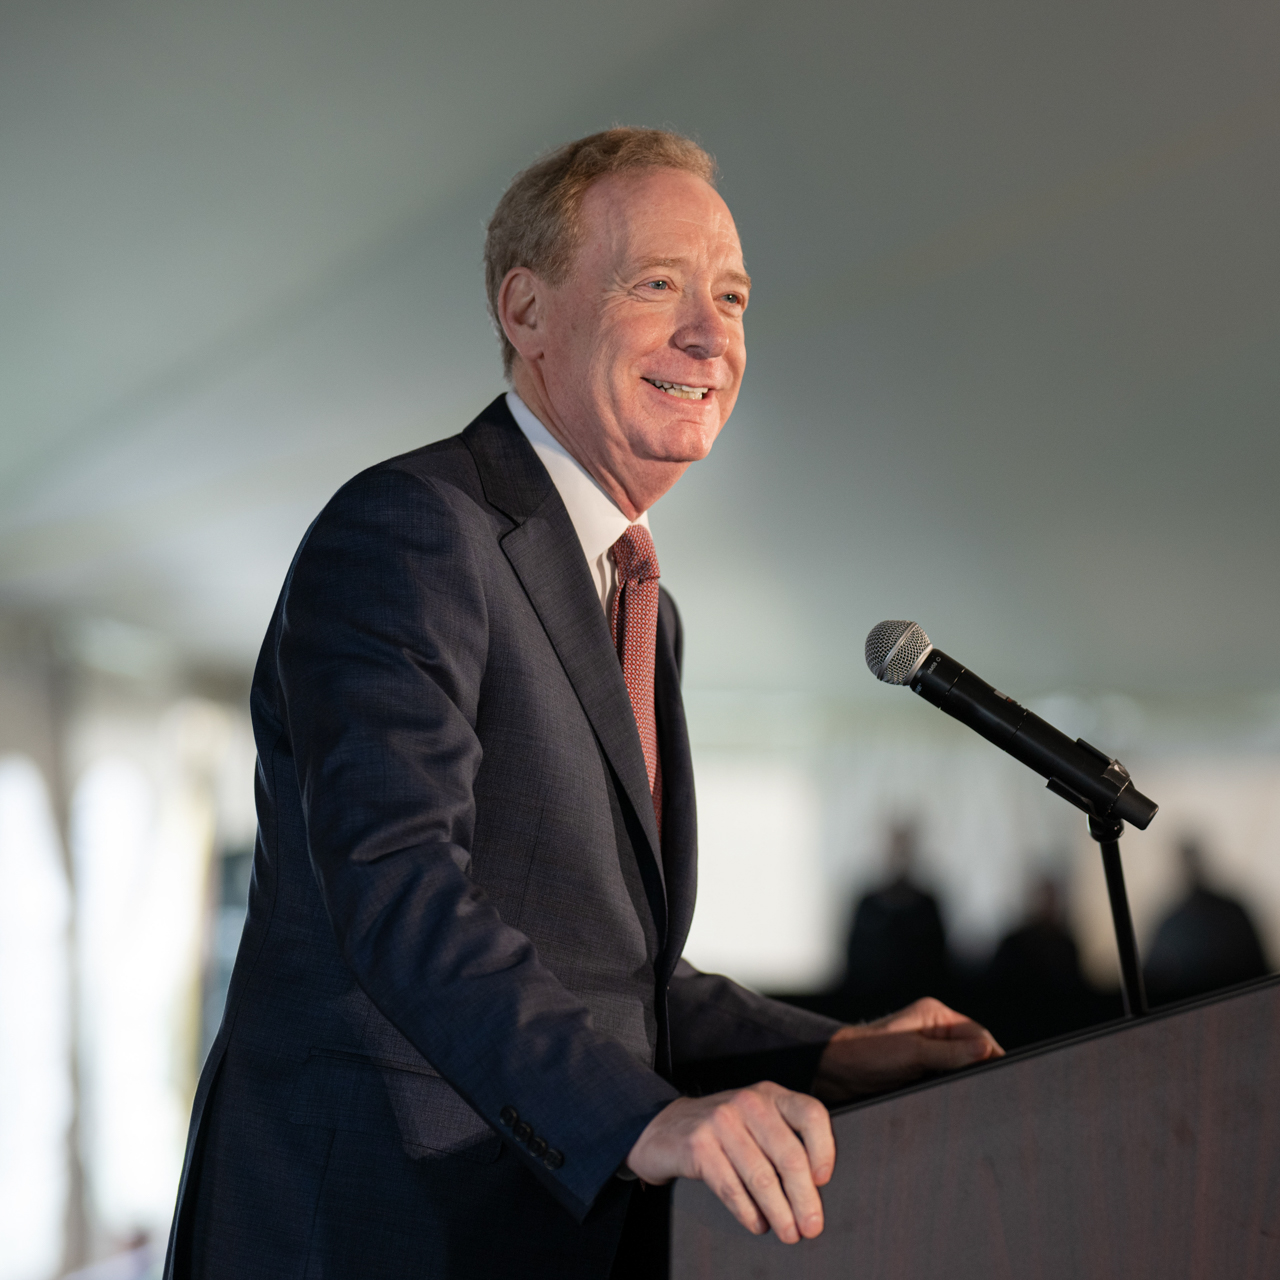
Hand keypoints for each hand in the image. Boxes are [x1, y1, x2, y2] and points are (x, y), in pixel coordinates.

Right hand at [625, 1082, 833, 1242]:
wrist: (665, 1128)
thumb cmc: (723, 1132)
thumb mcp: (757, 1123)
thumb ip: (785, 1145)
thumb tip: (813, 1194)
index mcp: (770, 1095)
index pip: (810, 1114)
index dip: (824, 1149)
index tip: (823, 1181)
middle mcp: (748, 1102)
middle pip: (789, 1154)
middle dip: (804, 1198)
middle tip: (811, 1226)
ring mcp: (721, 1121)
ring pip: (761, 1177)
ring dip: (780, 1212)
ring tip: (789, 1233)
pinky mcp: (698, 1145)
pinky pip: (731, 1186)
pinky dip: (748, 1212)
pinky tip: (758, 1224)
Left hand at [813, 997, 1003, 1103]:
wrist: (836, 1072)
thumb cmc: (868, 1054)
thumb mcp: (912, 1052)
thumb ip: (950, 1052)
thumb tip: (987, 1051)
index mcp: (936, 1016)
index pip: (979, 1036)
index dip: (993, 1056)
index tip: (1005, 1078)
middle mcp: (936, 1032)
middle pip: (974, 1053)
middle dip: (983, 1071)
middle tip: (994, 1095)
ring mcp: (930, 1054)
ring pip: (963, 1070)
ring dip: (968, 1084)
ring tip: (978, 1102)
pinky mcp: (922, 1073)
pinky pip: (948, 1082)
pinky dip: (954, 1092)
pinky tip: (959, 1105)